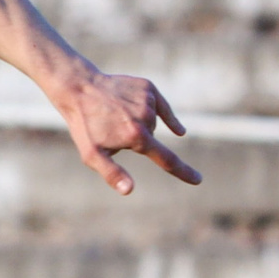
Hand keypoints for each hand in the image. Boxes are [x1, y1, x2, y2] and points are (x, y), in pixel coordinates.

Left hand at [53, 69, 197, 194]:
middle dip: (137, 139)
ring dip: (139, 123)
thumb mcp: (92, 155)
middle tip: (112, 129)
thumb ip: (112, 173)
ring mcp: (148, 100)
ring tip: (116, 115)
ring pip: (153, 122)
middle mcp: (146, 117)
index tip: (198, 180)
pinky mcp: (148, 87)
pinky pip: (159, 106)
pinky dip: (155, 111)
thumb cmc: (84, 126)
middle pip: (152, 138)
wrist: (80, 88)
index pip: (167, 160)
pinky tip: (153, 115)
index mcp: (136, 137)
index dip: (184, 172)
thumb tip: (129, 190)